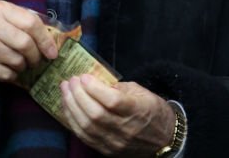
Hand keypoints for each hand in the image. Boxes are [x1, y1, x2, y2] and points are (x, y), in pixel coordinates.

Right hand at [0, 0, 57, 81]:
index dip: (46, 40)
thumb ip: (23, 21)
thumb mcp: (3, 13)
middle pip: (25, 44)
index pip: (31, 23)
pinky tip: (9, 69)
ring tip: (20, 63)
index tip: (52, 53)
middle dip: (36, 57)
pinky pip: (5, 74)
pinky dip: (12, 75)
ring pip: (17, 61)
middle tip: (36, 61)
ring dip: (23, 66)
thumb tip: (50, 41)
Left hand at [60, 74, 176, 155]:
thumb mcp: (141, 92)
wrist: (164, 139)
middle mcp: (126, 129)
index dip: (94, 88)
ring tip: (65, 91)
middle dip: (78, 95)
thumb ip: (118, 87)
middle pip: (95, 114)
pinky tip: (67, 107)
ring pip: (86, 126)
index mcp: (137, 111)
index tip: (84, 77)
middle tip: (71, 81)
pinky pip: (84, 137)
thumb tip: (94, 81)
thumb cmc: (152, 110)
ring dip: (71, 107)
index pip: (112, 101)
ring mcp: (115, 142)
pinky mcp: (107, 150)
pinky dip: (72, 121)